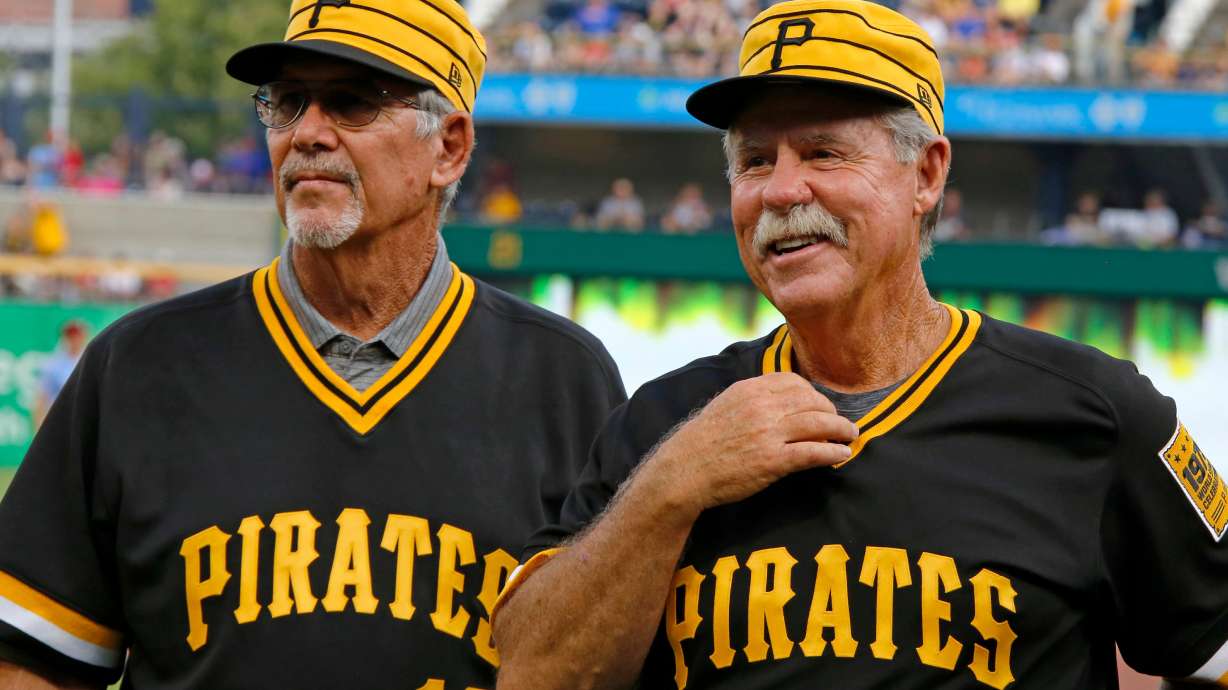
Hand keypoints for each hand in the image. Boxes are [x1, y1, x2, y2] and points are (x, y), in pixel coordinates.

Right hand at [645, 372, 857, 519]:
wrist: (684, 470)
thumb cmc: (703, 441)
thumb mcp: (725, 406)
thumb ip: (753, 399)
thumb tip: (781, 400)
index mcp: (750, 390)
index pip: (794, 383)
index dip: (814, 394)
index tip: (821, 405)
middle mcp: (762, 407)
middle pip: (812, 401)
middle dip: (831, 412)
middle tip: (841, 422)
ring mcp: (768, 434)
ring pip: (819, 423)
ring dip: (841, 429)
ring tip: (850, 435)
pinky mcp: (773, 461)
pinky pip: (813, 452)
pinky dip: (833, 451)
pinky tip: (842, 454)